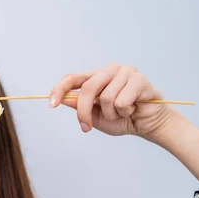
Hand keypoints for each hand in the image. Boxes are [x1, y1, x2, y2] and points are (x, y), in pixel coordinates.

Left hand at [49, 63, 171, 136]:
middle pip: (87, 88)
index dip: (60, 89)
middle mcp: (109, 71)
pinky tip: (133, 109)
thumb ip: (79, 107)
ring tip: (122, 113)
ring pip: (105, 97)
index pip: (73, 78)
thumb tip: (63, 99)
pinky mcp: (139, 79)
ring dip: (111, 113)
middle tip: (86, 126)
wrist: (147, 125)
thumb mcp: (95, 117)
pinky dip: (124, 112)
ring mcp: (125, 72)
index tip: (52, 104)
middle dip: (84, 111)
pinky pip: (121, 101)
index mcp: (96, 77)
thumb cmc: (121, 119)